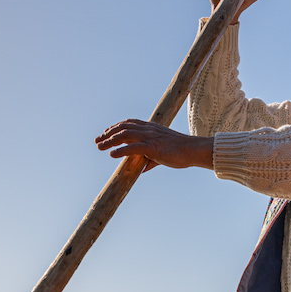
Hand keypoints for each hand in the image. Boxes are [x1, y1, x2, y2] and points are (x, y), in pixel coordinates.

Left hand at [95, 119, 212, 169]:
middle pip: (123, 127)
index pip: (129, 123)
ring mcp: (150, 137)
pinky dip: (121, 150)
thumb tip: (142, 168)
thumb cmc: (180, 152)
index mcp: (151, 128)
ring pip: (125, 135)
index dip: (116, 127)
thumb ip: (150, 159)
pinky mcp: (153, 147)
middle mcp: (149, 129)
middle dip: (108, 134)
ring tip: (100, 147)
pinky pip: (134, 147)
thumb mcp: (162, 153)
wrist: (193, 150)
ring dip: (110, 141)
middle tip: (97, 141)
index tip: (105, 133)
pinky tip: (112, 155)